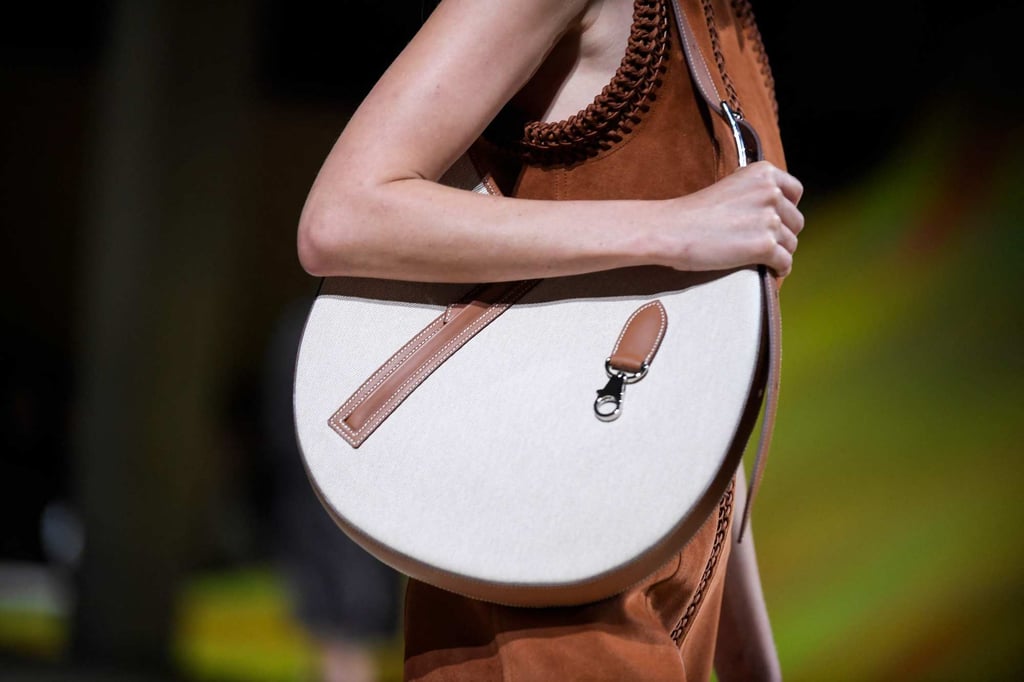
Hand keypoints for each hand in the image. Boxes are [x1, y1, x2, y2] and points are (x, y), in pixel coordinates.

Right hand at [658, 161, 803, 277]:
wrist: (671, 229)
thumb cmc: (692, 213)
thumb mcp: (729, 186)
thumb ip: (754, 192)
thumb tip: (771, 210)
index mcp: (763, 173)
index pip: (795, 191)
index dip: (786, 208)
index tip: (775, 219)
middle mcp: (771, 193)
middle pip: (796, 221)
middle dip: (783, 233)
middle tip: (762, 242)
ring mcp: (770, 219)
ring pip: (791, 244)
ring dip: (778, 253)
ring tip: (759, 258)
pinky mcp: (765, 246)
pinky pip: (785, 263)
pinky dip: (778, 269)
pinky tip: (768, 270)